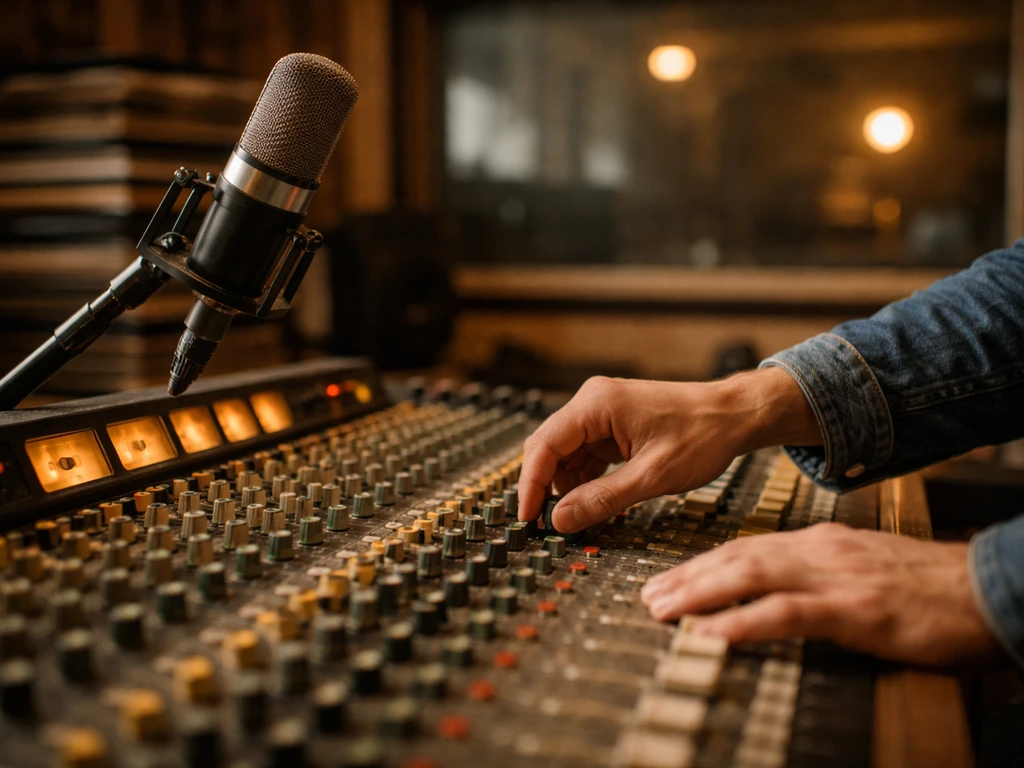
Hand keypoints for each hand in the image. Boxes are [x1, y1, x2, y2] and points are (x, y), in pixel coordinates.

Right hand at [517, 367, 819, 532]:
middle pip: (549, 448)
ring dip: (568, 487)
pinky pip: (586, 455)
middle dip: (545, 487)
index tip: (526, 519)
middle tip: (546, 526)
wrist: (736, 415)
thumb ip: (602, 498)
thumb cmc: (703, 435)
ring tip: (580, 519)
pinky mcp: (613, 424)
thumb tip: (559, 520)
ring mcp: (602, 412)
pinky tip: (598, 503)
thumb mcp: (652, 476)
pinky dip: (587, 480)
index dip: (530, 485)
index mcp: (597, 404)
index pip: (544, 446)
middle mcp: (593, 401)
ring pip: (566, 454)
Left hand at [640, 523, 1001, 665]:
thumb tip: (776, 589)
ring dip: (700, 593)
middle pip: (736, 557)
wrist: (983, 586)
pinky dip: (743, 622)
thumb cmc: (927, 585)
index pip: (746, 547)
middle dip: (687, 576)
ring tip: (663, 610)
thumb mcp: (862, 568)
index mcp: (820, 543)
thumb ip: (818, 573)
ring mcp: (834, 578)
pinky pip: (786, 613)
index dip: (701, 563)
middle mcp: (819, 551)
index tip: (668, 579)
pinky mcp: (854, 610)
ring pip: (750, 576)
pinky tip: (713, 634)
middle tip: (648, 595)